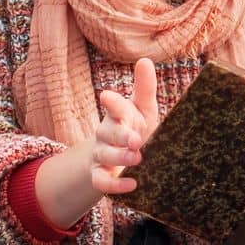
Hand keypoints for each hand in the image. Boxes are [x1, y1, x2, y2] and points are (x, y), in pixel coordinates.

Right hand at [90, 57, 160, 196]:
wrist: (121, 157)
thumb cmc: (135, 126)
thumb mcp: (143, 108)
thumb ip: (144, 88)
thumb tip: (145, 60)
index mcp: (118, 114)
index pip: (113, 105)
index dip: (112, 102)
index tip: (107, 96)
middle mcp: (106, 132)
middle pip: (108, 132)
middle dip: (121, 135)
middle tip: (137, 140)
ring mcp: (101, 153)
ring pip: (104, 154)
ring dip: (119, 157)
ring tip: (137, 158)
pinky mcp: (99, 174)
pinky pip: (100, 181)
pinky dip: (114, 185)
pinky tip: (132, 185)